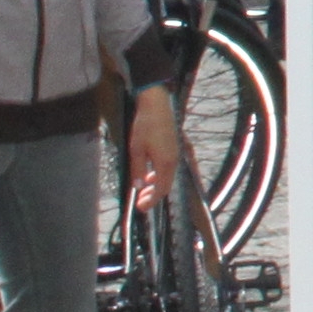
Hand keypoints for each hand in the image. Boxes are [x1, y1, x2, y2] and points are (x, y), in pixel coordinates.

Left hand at [125, 87, 185, 214]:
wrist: (157, 104)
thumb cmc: (145, 126)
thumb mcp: (136, 149)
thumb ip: (138, 170)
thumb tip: (139, 186)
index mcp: (165, 163)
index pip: (161, 189)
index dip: (151, 200)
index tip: (140, 208)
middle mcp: (174, 160)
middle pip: (166, 185)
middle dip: (153, 195)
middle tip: (140, 202)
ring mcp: (176, 153)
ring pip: (168, 176)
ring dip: (156, 185)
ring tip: (143, 189)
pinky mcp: (174, 147)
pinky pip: (168, 167)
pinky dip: (159, 175)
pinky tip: (150, 173)